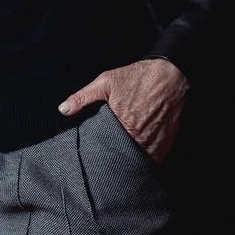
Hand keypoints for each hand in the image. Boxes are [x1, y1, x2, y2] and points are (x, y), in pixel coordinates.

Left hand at [58, 58, 190, 163]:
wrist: (172, 74)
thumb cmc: (138, 77)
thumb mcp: (106, 82)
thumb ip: (83, 97)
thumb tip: (63, 109)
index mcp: (126, 126)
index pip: (110, 151)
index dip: (103, 154)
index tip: (98, 155)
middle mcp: (143, 137)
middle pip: (126, 158)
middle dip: (118, 158)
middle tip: (109, 158)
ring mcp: (157, 141)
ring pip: (142, 160)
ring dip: (133, 159)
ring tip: (124, 157)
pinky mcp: (168, 141)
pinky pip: (157, 157)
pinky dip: (148, 156)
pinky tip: (140, 151)